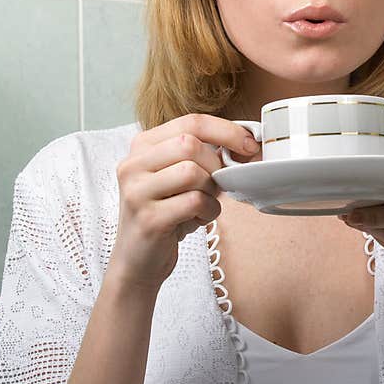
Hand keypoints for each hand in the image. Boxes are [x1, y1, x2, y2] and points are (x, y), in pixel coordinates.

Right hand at [108, 114, 260, 293]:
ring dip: (210, 191)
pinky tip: (198, 219)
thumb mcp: (180, 178)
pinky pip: (194, 202)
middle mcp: (133, 164)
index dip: (227, 131)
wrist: (137, 261)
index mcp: (143, 146)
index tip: (250, 144)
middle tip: (217, 185)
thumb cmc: (167, 214)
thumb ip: (204, 156)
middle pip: (191, 144)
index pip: (191, 122)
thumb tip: (246, 143)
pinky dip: (207, 212)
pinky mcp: (147, 218)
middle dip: (216, 165)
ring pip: (192, 173)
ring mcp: (136, 191)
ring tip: (202, 204)